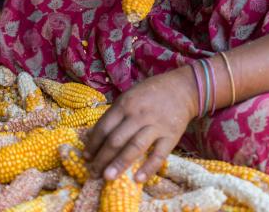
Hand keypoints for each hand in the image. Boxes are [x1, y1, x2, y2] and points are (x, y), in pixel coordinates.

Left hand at [84, 67, 196, 181]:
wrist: (182, 88)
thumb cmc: (150, 93)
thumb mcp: (129, 96)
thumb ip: (116, 114)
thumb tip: (97, 136)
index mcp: (125, 104)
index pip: (104, 127)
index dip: (93, 143)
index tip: (86, 156)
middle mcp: (138, 115)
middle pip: (116, 139)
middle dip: (102, 158)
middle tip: (93, 172)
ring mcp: (155, 126)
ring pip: (134, 147)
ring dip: (119, 163)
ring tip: (107, 177)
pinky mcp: (171, 136)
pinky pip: (159, 155)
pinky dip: (148, 168)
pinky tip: (137, 180)